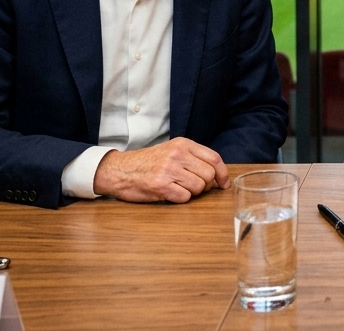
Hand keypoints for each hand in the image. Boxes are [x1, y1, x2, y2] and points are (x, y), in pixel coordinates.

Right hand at [92, 137, 229, 203]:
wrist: (120, 170)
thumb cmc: (148, 163)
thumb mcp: (172, 151)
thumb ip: (193, 158)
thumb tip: (218, 174)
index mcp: (183, 144)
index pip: (214, 158)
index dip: (223, 174)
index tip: (224, 184)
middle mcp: (177, 154)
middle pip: (209, 175)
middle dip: (205, 186)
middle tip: (194, 187)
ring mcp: (169, 169)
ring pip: (198, 187)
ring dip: (192, 193)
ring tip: (179, 188)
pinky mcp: (160, 185)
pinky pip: (184, 198)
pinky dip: (180, 199)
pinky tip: (170, 193)